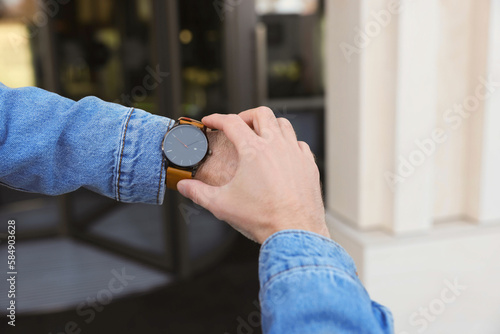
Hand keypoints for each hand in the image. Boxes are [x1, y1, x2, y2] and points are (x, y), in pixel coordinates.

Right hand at [177, 107, 328, 243]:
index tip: (210, 121)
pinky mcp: (309, 165)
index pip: (231, 122)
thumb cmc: (263, 218)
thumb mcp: (222, 205)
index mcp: (253, 151)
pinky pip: (300, 143)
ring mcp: (295, 153)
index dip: (216, 118)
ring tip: (261, 135)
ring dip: (269, 125)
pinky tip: (283, 153)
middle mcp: (276, 146)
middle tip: (238, 125)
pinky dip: (289, 142)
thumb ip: (198, 192)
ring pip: (283, 124)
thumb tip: (185, 186)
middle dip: (246, 115)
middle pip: (261, 114)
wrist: (295, 231)